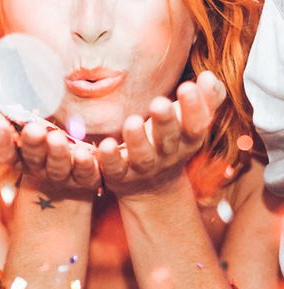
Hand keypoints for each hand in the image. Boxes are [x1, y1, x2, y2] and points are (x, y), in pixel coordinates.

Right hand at [0, 104, 99, 198]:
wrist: (73, 172)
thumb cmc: (39, 144)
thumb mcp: (16, 131)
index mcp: (19, 158)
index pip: (3, 153)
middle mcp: (39, 170)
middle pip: (32, 159)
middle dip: (32, 144)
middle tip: (33, 129)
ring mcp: (63, 176)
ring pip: (58, 168)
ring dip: (57, 153)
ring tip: (56, 137)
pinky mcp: (87, 178)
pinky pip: (88, 173)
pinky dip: (88, 164)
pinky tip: (87, 151)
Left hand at [97, 71, 225, 197]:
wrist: (152, 186)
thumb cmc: (172, 141)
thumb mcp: (192, 123)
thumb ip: (206, 100)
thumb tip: (208, 76)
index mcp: (187, 140)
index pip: (196, 125)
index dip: (194, 108)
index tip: (187, 86)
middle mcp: (167, 155)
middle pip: (169, 139)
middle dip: (165, 121)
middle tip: (158, 103)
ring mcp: (143, 167)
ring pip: (142, 156)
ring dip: (137, 140)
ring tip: (132, 122)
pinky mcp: (119, 175)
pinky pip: (114, 168)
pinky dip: (109, 158)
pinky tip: (105, 145)